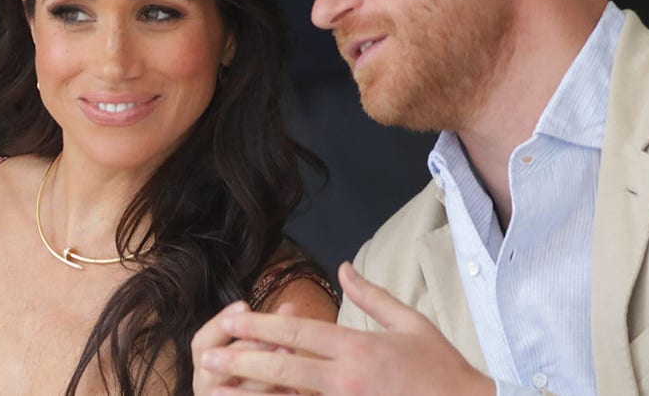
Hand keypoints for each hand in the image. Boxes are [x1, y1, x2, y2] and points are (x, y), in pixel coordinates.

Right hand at [194, 301, 303, 394]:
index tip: (244, 304)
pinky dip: (275, 395)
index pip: (201, 343)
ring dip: (263, 374)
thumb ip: (267, 333)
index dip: (220, 323)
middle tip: (275, 335)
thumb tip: (290, 306)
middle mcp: (204, 388)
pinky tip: (294, 390)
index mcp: (205, 368)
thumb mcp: (256, 354)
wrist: (252, 395)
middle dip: (248, 347)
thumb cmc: (254, 382)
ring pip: (235, 390)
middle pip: (217, 366)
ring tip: (287, 356)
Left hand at [196, 263, 494, 394]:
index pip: (299, 331)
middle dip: (242, 360)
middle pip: (285, 366)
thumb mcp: (410, 322)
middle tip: (207, 357)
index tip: (232, 319)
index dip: (261, 325)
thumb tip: (345, 266)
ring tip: (219, 390)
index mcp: (359, 347)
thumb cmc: (442, 369)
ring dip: (253, 394)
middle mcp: (348, 378)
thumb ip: (372, 295)